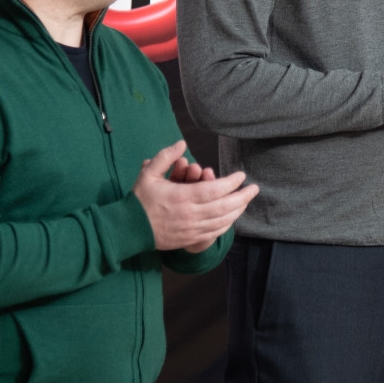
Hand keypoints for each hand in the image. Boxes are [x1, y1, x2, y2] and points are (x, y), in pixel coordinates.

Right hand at [133, 141, 259, 252]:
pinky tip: (232, 217)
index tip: (241, 176)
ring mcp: (191, 229)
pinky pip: (214, 233)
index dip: (231, 183)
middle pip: (224, 207)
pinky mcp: (190, 239)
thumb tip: (181, 143)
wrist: (128, 230)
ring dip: (237, 211)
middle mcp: (190, 214)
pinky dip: (226, 224)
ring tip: (246, 201)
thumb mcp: (148, 174)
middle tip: (255, 189)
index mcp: (181, 197)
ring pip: (222, 221)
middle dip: (242, 197)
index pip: (214, 190)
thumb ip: (165, 157)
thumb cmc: (139, 200)